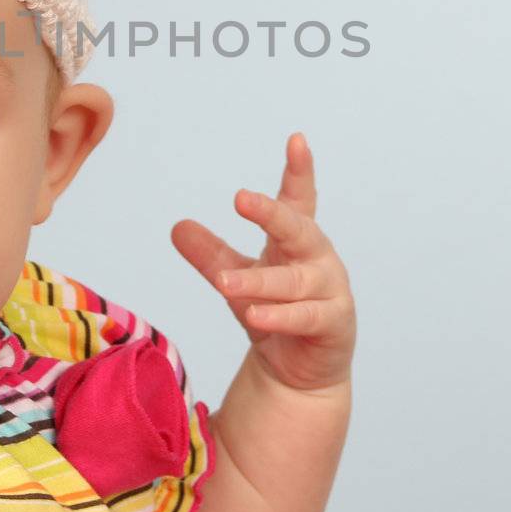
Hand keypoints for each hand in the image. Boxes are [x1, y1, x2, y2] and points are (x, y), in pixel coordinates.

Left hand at [171, 132, 355, 392]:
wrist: (298, 371)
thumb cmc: (273, 313)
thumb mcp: (236, 278)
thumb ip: (211, 254)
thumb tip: (177, 227)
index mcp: (296, 240)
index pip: (299, 199)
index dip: (299, 170)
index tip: (296, 140)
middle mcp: (317, 259)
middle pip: (298, 229)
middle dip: (271, 214)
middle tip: (241, 199)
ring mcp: (329, 291)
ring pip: (294, 282)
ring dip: (259, 282)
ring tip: (226, 284)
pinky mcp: (333, 324)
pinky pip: (305, 317)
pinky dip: (279, 316)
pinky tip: (255, 316)